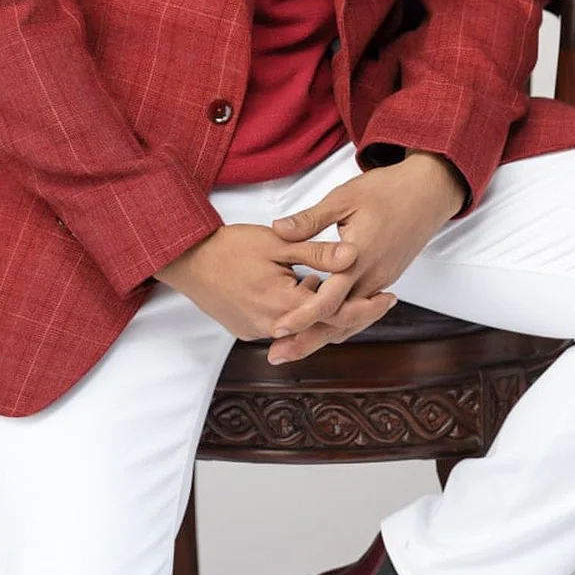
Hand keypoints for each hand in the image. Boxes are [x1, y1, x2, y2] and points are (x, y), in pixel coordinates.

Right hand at [153, 222, 394, 348]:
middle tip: (383, 299)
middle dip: (355, 313)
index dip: (366, 305)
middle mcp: (272, 327)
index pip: (336, 313)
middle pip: (325, 327)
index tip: (389, 296)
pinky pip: (285, 327)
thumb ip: (316, 251)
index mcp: (283, 304)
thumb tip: (353, 256)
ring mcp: (257, 332)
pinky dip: (302, 313)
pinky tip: (308, 290)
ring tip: (343, 289)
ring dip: (326, 312)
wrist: (185, 260)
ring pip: (305, 328)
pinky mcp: (246, 329)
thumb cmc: (229, 246)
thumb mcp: (276, 243)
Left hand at [264, 153, 465, 363]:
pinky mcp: (386, 279)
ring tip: (292, 347)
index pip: (328, 300)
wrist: (428, 192)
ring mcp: (382, 280)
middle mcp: (372, 276)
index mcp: (358, 257)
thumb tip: (278, 229)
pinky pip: (361, 310)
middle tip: (277, 356)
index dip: (302, 317)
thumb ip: (310, 219)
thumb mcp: (343, 198)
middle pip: (339, 322)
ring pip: (351, 320)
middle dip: (307, 341)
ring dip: (323, 335)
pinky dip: (341, 322)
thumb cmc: (387, 190)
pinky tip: (323, 323)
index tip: (277, 329)